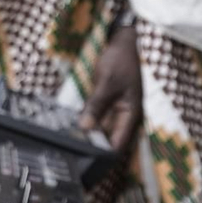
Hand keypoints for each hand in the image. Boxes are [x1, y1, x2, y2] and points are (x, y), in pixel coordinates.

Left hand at [80, 23, 141, 158]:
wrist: (122, 42)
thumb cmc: (120, 61)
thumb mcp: (107, 83)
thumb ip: (96, 106)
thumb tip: (84, 128)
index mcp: (132, 114)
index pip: (119, 144)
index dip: (104, 154)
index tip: (86, 160)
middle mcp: (125, 116)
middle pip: (108, 139)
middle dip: (93, 145)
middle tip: (71, 153)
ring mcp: (116, 110)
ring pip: (100, 129)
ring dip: (88, 134)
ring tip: (69, 143)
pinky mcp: (106, 104)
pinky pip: (96, 118)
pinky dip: (86, 121)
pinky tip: (71, 126)